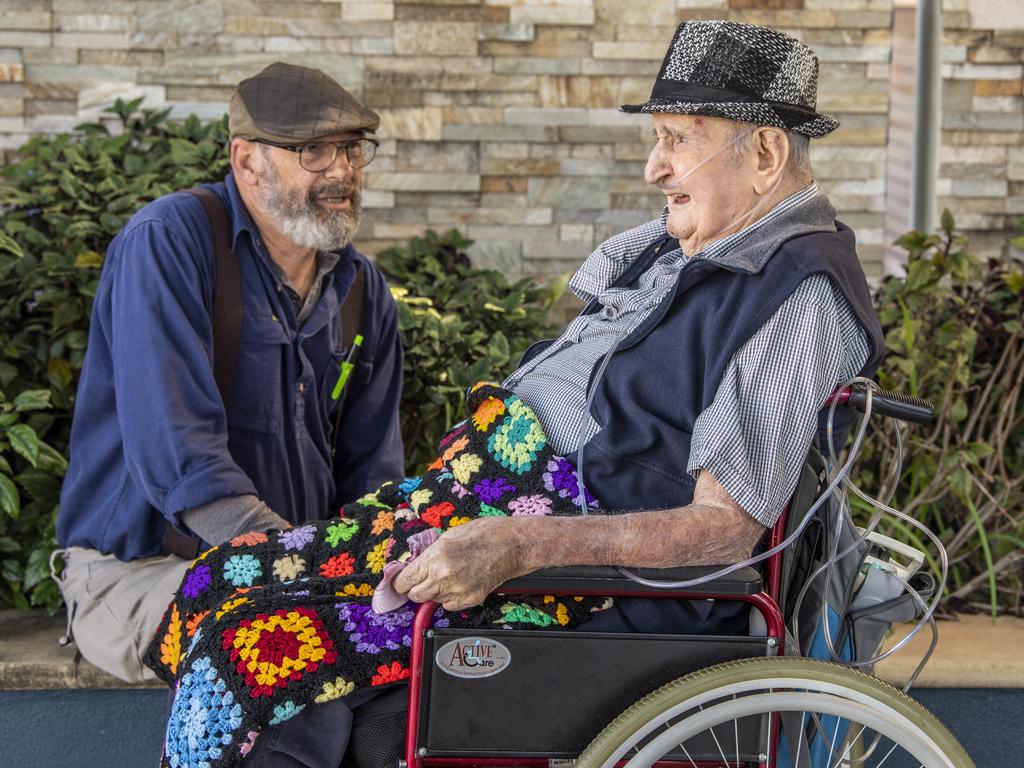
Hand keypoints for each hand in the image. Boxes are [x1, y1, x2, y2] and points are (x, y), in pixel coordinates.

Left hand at [391, 517, 524, 610]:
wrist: (511, 544)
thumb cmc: (483, 534)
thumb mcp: (448, 537)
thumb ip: (428, 554)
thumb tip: (412, 566)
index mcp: (436, 557)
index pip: (404, 581)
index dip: (400, 581)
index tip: (401, 581)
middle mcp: (444, 576)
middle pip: (414, 596)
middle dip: (414, 588)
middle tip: (421, 580)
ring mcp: (458, 590)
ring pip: (432, 600)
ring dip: (433, 591)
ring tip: (447, 575)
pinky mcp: (471, 599)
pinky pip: (448, 606)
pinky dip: (449, 597)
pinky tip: (458, 582)